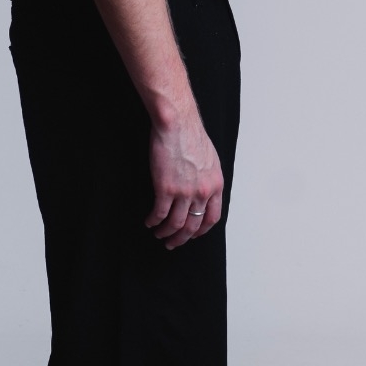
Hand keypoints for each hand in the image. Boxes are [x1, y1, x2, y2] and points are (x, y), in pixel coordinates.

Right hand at [144, 115, 223, 249]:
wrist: (177, 122)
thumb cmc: (190, 134)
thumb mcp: (210, 159)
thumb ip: (208, 177)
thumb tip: (203, 190)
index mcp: (216, 185)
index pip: (212, 217)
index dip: (201, 229)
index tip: (193, 234)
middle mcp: (203, 192)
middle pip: (193, 225)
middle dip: (182, 238)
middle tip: (173, 243)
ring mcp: (184, 192)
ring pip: (176, 224)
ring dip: (166, 233)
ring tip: (159, 234)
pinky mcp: (166, 188)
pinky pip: (160, 213)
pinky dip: (154, 221)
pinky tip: (149, 221)